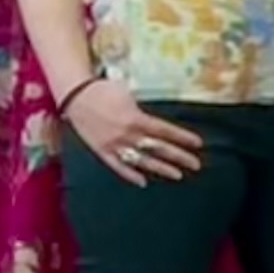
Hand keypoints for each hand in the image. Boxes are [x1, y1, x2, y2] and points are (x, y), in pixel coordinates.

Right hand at [65, 83, 204, 186]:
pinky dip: (130, 175)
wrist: (75, 96)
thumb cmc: (104, 90)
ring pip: (141, 161)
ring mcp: (113, 145)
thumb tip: (159, 122)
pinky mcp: (101, 151)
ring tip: (178, 175)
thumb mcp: (128, 95)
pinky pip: (117, 166)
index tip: (198, 144)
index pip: (165, 131)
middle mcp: (126, 135)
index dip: (183, 138)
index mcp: (135, 119)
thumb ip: (143, 112)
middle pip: (158, 148)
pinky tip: (143, 182)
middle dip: (179, 157)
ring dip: (160, 169)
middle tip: (196, 164)